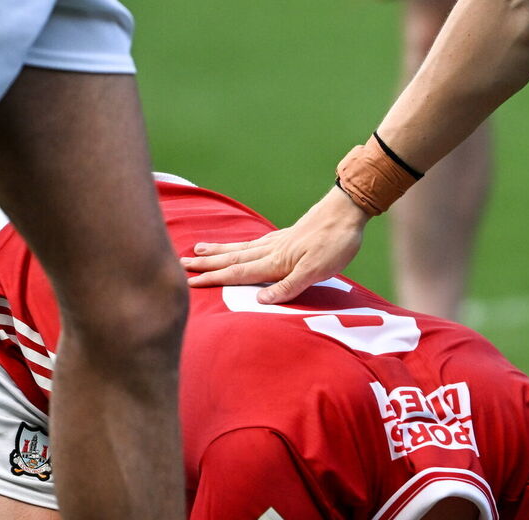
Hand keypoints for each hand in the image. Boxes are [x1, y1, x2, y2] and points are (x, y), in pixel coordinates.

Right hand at [180, 187, 369, 303]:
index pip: (238, 273)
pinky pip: (251, 243)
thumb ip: (288, 286)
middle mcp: (270, 250)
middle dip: (206, 264)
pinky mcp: (284, 237)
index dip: (214, 278)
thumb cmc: (336, 242)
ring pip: (239, 249)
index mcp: (275, 261)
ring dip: (217, 252)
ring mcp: (276, 241)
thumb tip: (260, 300)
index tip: (190, 282)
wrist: (348, 210)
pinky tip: (234, 246)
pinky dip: (236, 246)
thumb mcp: (316, 270)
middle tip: (180, 264)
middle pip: (232, 259)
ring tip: (197, 250)